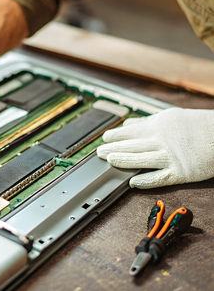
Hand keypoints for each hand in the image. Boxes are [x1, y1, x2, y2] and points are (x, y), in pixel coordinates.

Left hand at [97, 108, 213, 188]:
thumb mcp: (172, 117)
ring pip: (139, 160)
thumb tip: (129, 124)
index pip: (130, 131)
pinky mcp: (181, 172)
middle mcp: (162, 140)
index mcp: (159, 125)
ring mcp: (171, 157)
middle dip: (112, 149)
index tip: (104, 138)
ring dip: (122, 161)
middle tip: (99, 152)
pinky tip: (132, 182)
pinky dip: (144, 181)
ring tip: (109, 162)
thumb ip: (149, 121)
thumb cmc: (199, 126)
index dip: (114, 136)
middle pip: (130, 145)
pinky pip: (158, 178)